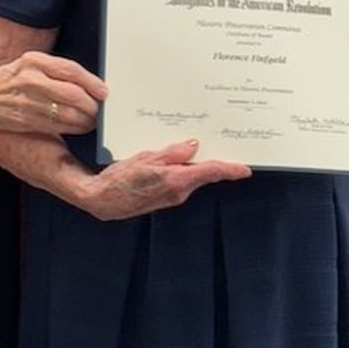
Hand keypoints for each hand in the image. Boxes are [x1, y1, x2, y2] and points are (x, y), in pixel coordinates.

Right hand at [0, 50, 106, 134]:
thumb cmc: (7, 81)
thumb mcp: (28, 64)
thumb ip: (55, 70)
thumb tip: (87, 82)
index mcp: (34, 61)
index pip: (71, 70)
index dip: (92, 82)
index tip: (104, 91)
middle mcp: (32, 80)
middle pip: (73, 94)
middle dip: (92, 104)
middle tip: (100, 107)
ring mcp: (29, 102)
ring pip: (69, 113)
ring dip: (86, 119)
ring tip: (92, 119)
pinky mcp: (28, 121)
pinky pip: (59, 126)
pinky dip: (74, 127)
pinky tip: (80, 126)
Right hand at [72, 139, 251, 220]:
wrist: (103, 201)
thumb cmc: (119, 180)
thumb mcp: (145, 158)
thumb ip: (172, 153)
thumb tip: (193, 146)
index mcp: (177, 180)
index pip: (211, 172)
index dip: (230, 169)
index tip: (245, 169)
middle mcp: (179, 191)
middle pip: (205, 174)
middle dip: (215, 162)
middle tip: (224, 146)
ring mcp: (173, 196)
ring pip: (193, 177)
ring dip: (198, 165)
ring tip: (197, 147)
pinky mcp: (166, 197)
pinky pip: (182, 181)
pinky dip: (185, 170)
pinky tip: (178, 159)